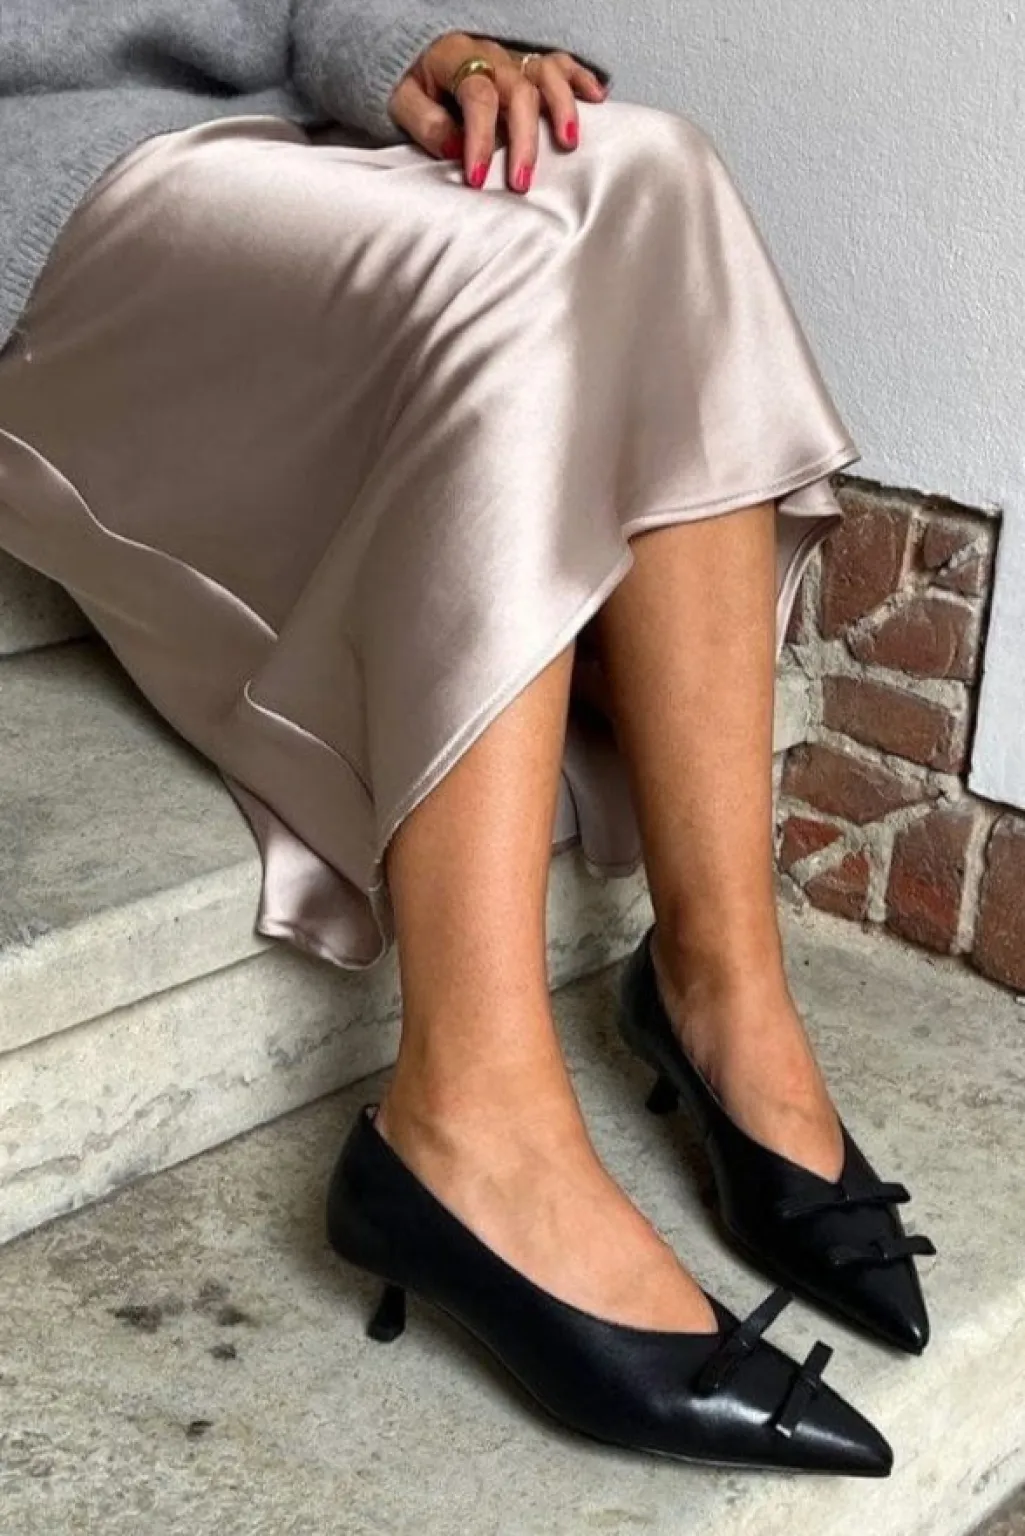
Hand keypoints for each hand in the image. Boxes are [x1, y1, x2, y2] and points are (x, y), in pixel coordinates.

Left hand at [389, 32, 608, 192]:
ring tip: (569, 144)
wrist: (418, 53)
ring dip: (562, 108)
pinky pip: (560, 63)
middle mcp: (493, 57)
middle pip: (519, 92)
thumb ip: (425, 122)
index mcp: (457, 60)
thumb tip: (453, 148)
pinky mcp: (528, 64)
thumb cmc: (413, 82)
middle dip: (523, 140)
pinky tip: (598, 99)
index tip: (477, 178)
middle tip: (520, 183)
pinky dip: (581, 78)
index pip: (478, 97)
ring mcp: (514, 58)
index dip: (479, 138)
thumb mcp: (401, 100)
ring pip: (546, 75)